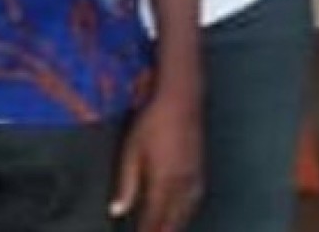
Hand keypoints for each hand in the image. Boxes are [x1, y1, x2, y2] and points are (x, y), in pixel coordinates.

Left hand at [110, 90, 202, 231]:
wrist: (182, 99)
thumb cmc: (152, 122)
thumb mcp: (132, 151)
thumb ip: (126, 184)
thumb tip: (117, 211)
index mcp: (163, 181)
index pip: (153, 219)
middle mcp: (182, 185)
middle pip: (173, 221)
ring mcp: (195, 178)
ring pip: (187, 213)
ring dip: (175, 226)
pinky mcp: (201, 170)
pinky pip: (195, 201)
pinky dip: (187, 213)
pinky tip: (182, 214)